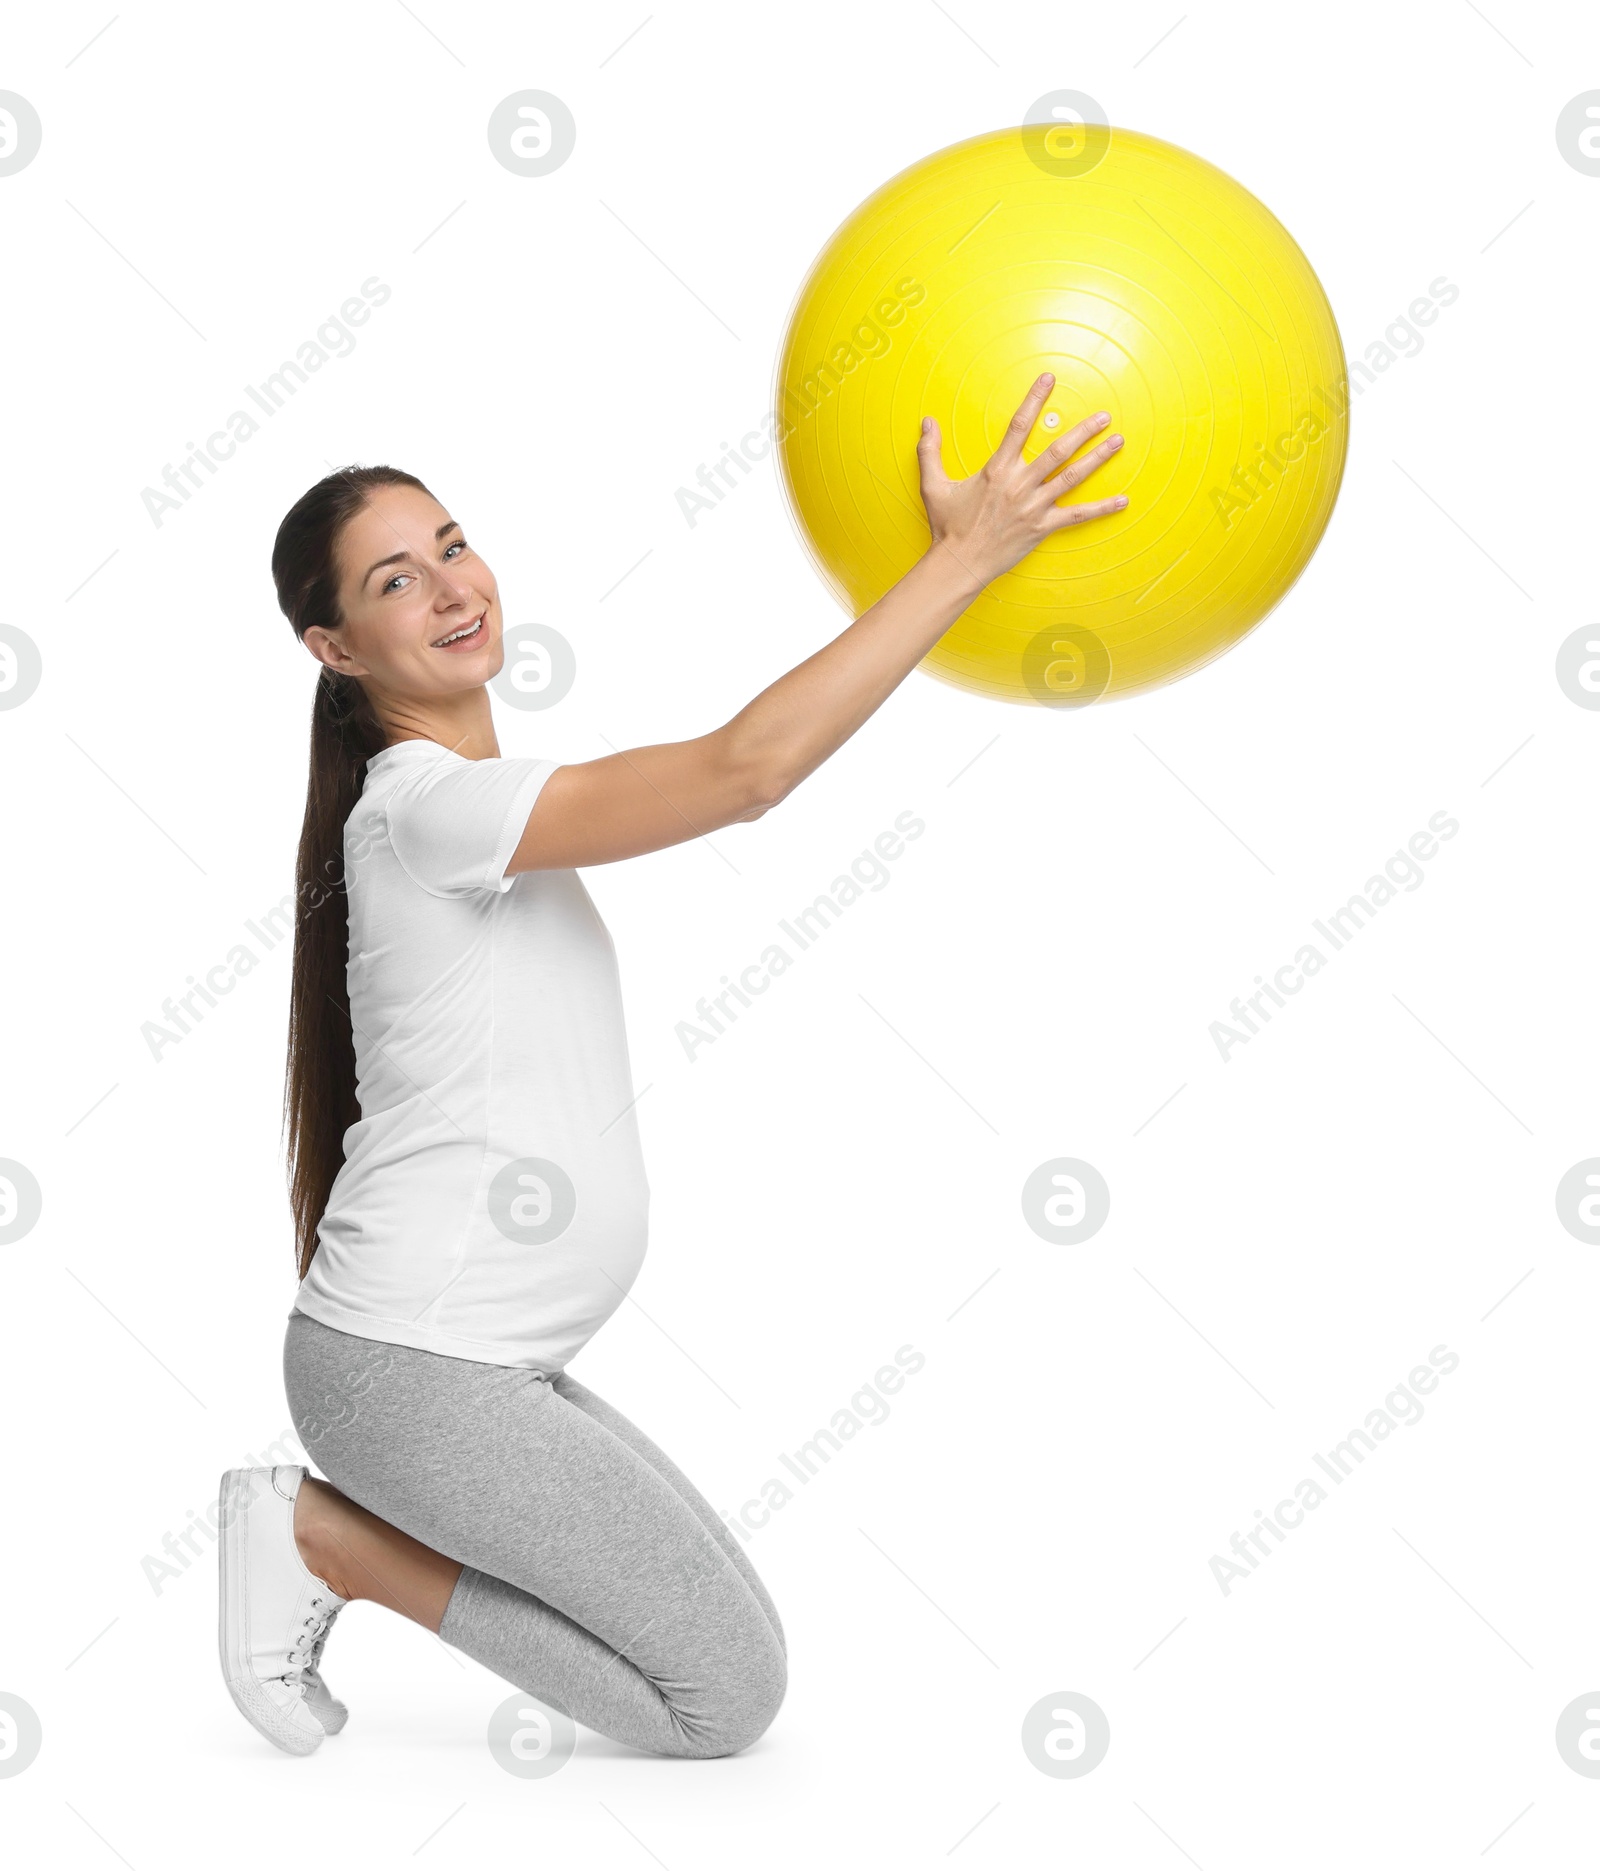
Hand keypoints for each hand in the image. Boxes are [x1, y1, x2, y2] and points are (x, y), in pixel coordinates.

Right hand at [916, 373, 1126, 586]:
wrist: (958, 564)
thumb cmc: (948, 527)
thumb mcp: (933, 486)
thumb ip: (930, 451)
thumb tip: (926, 422)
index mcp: (996, 470)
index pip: (1018, 426)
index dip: (1034, 400)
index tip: (1048, 380)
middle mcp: (1019, 484)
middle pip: (1057, 451)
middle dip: (1083, 431)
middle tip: (1104, 416)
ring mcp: (1033, 506)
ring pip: (1072, 477)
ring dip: (1097, 458)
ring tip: (1117, 442)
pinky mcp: (1041, 528)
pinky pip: (1077, 516)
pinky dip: (1102, 509)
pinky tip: (1123, 500)